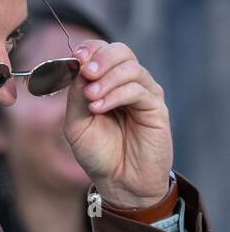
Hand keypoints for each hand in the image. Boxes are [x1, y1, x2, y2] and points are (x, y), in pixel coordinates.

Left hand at [63, 39, 172, 207]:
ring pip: (130, 67)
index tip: (76, 58)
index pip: (102, 51)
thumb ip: (76, 96)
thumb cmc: (99, 154)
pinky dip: (116, 94)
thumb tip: (78, 69)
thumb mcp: (76, 125)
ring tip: (92, 99)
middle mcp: (127, 83)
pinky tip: (100, 107)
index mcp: (107, 82)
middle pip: (119, 51)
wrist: (120, 182)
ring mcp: (144, 92)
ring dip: (107, 79)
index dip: (89, 49)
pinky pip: (138, 89)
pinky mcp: (156, 106)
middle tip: (86, 73)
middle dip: (100, 59)